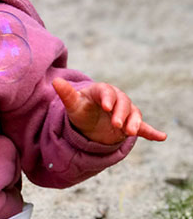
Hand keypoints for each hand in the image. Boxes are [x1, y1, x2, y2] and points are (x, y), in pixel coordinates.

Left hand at [52, 78, 166, 144]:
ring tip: (130, 133)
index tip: (107, 107)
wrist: (89, 123)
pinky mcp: (131, 124)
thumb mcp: (73, 105)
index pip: (106, 92)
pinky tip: (161, 137)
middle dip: (121, 114)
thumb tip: (56, 82)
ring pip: (134, 114)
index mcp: (102, 91)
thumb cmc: (81, 110)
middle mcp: (117, 99)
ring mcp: (125, 112)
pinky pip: (143, 127)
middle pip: (123, 103)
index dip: (108, 98)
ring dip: (134, 123)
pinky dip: (152, 132)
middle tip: (116, 125)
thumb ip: (66, 94)